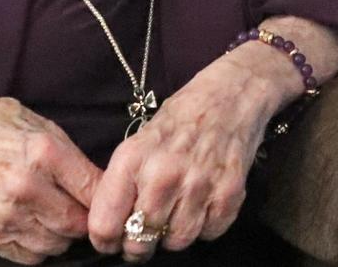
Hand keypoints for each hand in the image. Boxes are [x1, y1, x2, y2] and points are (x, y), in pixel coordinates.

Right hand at [0, 82, 101, 263]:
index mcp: (43, 153)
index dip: (109, 198)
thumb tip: (102, 183)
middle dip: (89, 220)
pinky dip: (41, 246)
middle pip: (77, 223)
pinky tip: (39, 225)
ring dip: (65, 234)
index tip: (115, 199)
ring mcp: (5, 214)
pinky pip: (31, 255)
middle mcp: (25, 187)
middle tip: (90, 211)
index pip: (93, 189)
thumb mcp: (42, 126)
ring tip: (62, 215)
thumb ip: (72, 157)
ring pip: (56, 244)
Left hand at [87, 48, 288, 260]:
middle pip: (139, 243)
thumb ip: (124, 182)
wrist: (232, 93)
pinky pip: (208, 234)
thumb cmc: (181, 117)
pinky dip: (204, 226)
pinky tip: (202, 203)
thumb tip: (111, 225)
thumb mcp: (139, 140)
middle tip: (145, 233)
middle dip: (139, 244)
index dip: (105, 240)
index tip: (112, 239)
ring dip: (173, 235)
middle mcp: (163, 175)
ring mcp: (198, 185)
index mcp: (132, 159)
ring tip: (176, 212)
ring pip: (176, 243)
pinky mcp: (229, 194)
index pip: (105, 225)